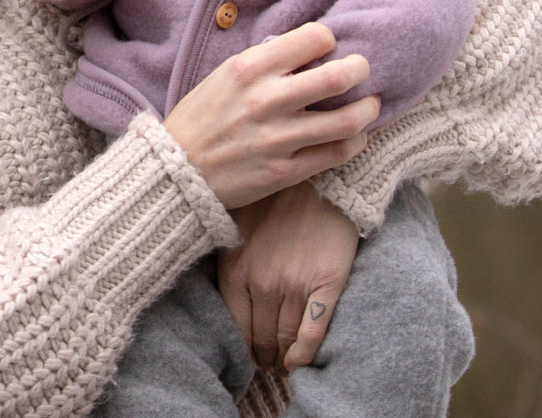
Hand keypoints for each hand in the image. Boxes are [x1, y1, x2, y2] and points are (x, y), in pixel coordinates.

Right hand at [164, 23, 376, 208]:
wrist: (176, 171)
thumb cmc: (203, 117)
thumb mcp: (226, 75)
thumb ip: (267, 61)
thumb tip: (310, 49)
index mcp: (250, 68)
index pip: (314, 37)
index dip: (329, 40)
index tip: (329, 49)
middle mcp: (266, 99)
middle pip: (339, 76)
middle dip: (361, 69)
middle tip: (363, 71)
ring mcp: (277, 138)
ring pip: (348, 120)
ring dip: (368, 109)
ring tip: (370, 105)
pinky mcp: (285, 172)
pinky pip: (336, 154)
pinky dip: (355, 143)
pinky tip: (355, 137)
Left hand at [218, 180, 359, 372]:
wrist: (322, 180)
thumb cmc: (276, 200)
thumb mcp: (237, 225)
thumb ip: (227, 259)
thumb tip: (214, 290)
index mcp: (236, 270)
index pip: (235, 329)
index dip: (242, 348)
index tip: (248, 352)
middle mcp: (263, 283)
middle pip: (260, 340)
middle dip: (263, 355)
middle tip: (268, 359)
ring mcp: (295, 285)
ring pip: (285, 340)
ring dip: (282, 357)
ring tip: (283, 359)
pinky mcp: (327, 284)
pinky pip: (313, 333)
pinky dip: (304, 353)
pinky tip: (299, 361)